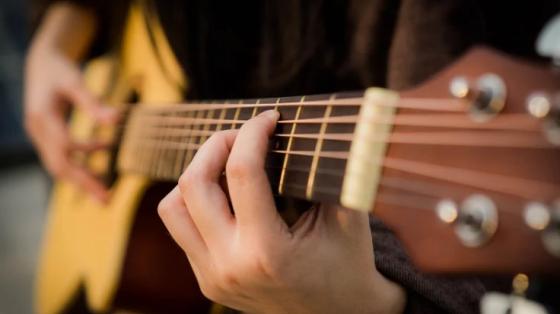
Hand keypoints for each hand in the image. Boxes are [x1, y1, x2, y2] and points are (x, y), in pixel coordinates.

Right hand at [24, 45, 117, 200]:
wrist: (41, 61)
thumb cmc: (59, 68)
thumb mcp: (75, 81)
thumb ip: (92, 101)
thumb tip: (116, 119)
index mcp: (43, 117)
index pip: (64, 148)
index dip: (86, 166)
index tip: (106, 183)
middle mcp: (38, 130)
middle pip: (59, 165)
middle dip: (83, 184)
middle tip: (107, 200)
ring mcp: (40, 134)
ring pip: (59, 165)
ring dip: (82, 178)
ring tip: (106, 191)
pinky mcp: (46, 135)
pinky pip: (62, 155)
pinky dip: (81, 160)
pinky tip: (103, 152)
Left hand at [158, 110, 405, 313]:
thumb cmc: (348, 264)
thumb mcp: (348, 218)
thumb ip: (329, 173)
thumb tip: (309, 128)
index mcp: (268, 252)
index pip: (242, 173)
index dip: (253, 133)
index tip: (268, 118)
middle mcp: (230, 266)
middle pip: (193, 185)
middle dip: (215, 145)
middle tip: (242, 134)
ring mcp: (212, 277)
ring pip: (172, 208)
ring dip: (195, 175)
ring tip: (226, 163)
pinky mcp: (206, 281)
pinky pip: (182, 229)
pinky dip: (197, 202)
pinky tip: (226, 194)